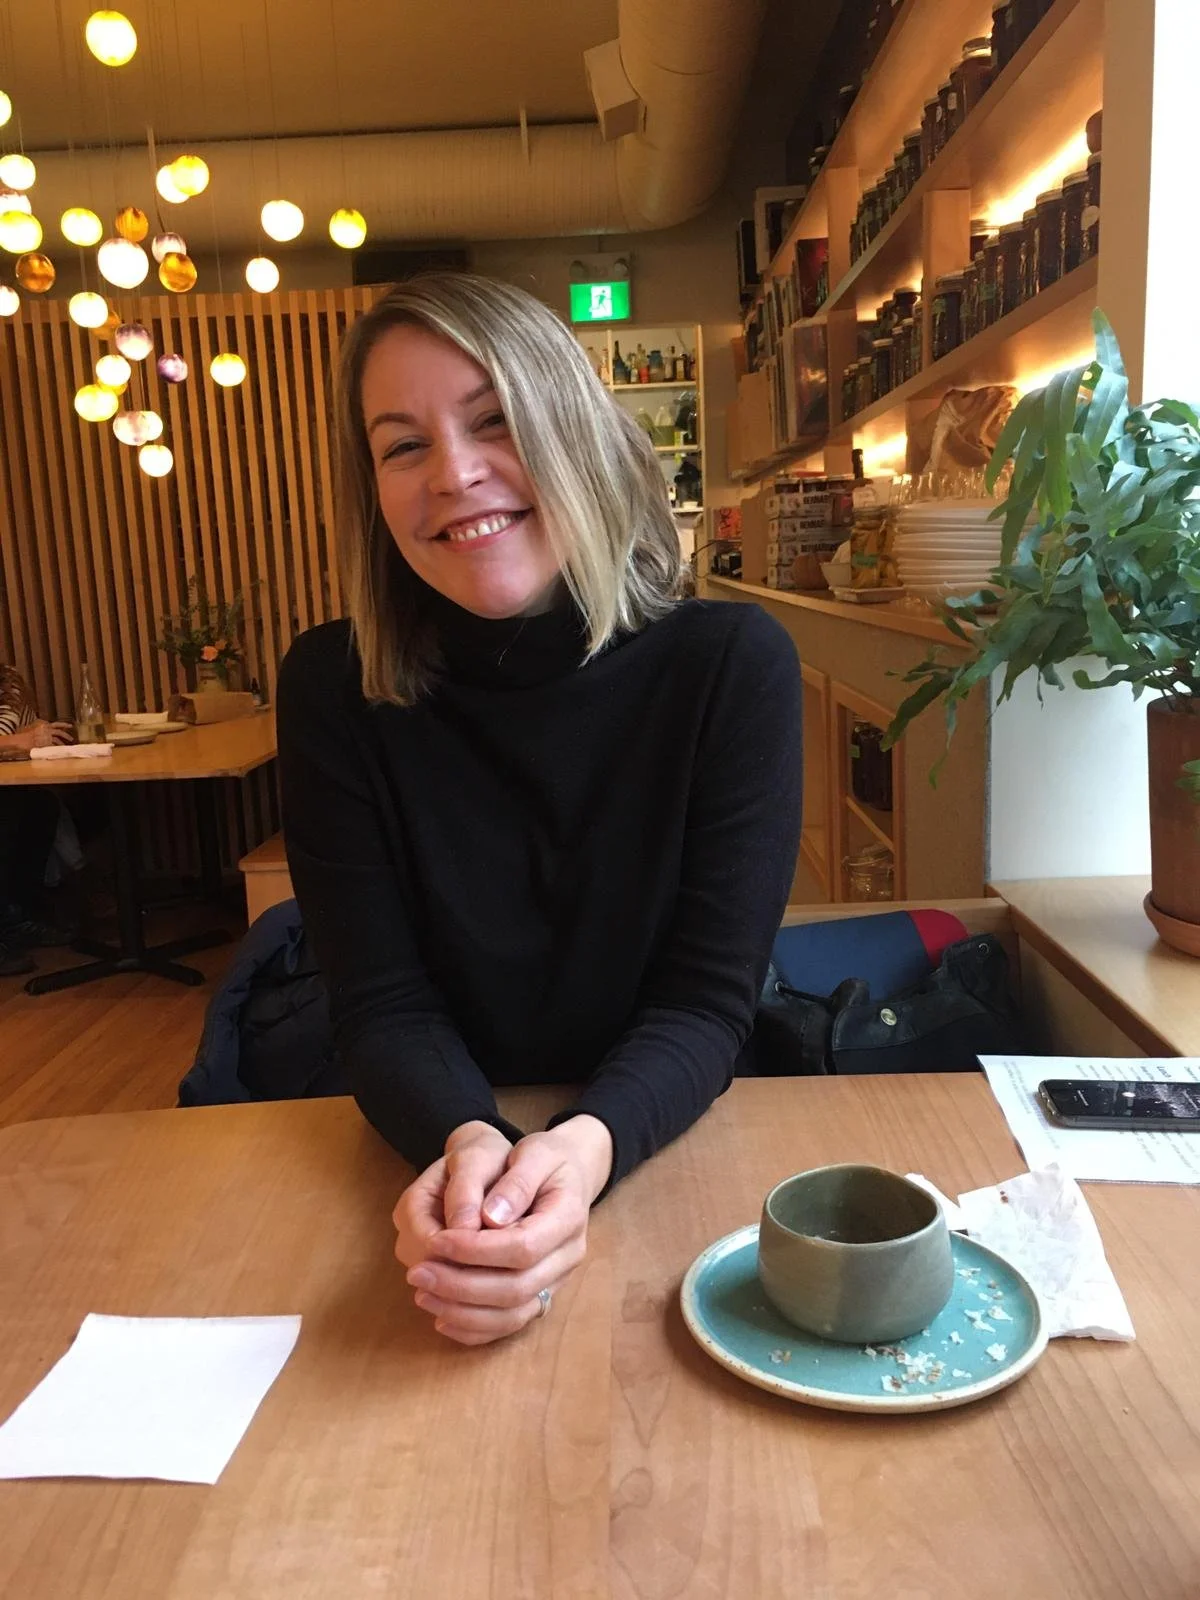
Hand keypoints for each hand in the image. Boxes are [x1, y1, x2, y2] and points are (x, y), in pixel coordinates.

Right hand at [4, 721, 72, 750]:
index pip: (56, 724)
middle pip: (59, 732)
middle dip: (66, 735)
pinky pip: (53, 747)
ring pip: (57, 740)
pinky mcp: (45, 744)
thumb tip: (49, 733)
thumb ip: (43, 730)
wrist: (20, 740)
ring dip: (62, 744)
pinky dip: (56, 749)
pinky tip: (59, 751)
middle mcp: (46, 730)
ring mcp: (46, 737)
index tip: (71, 726)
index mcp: (44, 725)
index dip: (64, 725)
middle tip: (72, 738)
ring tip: (65, 747)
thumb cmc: (25, 736)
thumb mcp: (35, 729)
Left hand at [405, 1116, 612, 1346]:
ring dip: (463, 1312)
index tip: (436, 1239)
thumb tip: (489, 1219)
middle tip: (417, 1273)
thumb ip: (516, 1182)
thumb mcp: (534, 1152)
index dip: (476, 1250)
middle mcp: (568, 1256)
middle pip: (516, 1288)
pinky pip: (509, 1324)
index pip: (522, 1247)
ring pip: (512, 1315)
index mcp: (569, 1217)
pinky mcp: (540, 1294)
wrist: (565, 1175)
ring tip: (421, 1294)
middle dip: (461, 1285)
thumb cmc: (545, 1158)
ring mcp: (556, 1280)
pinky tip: (441, 1318)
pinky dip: (475, 1328)